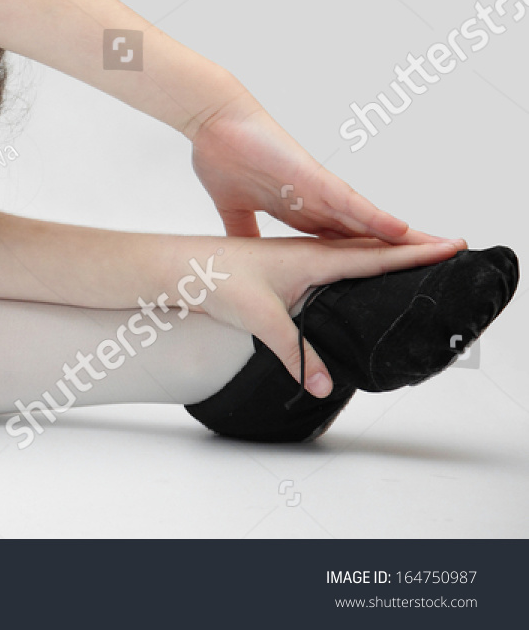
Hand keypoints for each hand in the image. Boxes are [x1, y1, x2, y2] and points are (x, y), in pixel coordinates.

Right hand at [188, 92, 458, 245]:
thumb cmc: (221, 154)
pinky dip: (374, 217)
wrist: (212, 122)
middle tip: (438, 263)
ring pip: (369, 220)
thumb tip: (244, 253)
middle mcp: (314, 204)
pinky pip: (350, 202)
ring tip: (438, 250)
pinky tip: (401, 231)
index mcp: (297, 213)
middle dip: (400, 250)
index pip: (342, 243)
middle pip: (366, 234)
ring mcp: (316, 191)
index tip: (391, 276)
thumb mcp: (232, 209)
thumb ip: (244, 231)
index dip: (367, 259)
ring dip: (403, 237)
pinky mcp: (312, 178)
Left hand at [193, 235, 464, 394]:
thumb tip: (326, 384)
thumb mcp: (261, 318)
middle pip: (369, 250)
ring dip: (380, 254)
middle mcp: (308, 252)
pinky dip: (348, 262)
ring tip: (409, 259)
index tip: (452, 245)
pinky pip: (325, 260)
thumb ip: (297, 352)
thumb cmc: (215, 279)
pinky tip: (345, 275)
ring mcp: (293, 256)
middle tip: (445, 248)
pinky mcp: (278, 265)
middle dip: (408, 250)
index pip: (377, 256)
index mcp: (314, 257)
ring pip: (347, 253)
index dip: (416, 252)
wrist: (177, 265)